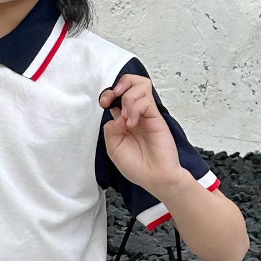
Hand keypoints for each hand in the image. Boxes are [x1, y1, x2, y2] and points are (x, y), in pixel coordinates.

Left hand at [98, 75, 186, 197]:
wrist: (155, 177)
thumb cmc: (137, 166)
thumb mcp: (113, 149)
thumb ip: (110, 130)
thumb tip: (117, 115)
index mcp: (123, 120)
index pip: (118, 95)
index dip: (109, 94)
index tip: (104, 102)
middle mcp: (135, 114)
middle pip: (132, 82)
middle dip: (120, 85)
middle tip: (114, 97)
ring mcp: (147, 114)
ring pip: (141, 86)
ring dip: (129, 97)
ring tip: (127, 117)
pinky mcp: (156, 117)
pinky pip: (146, 101)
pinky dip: (135, 108)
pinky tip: (132, 123)